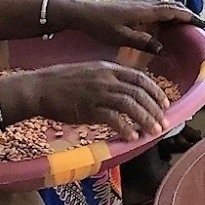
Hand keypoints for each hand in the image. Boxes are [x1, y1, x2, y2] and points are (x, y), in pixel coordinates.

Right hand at [8, 62, 174, 140]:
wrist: (39, 88)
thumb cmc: (62, 81)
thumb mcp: (90, 71)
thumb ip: (109, 78)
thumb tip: (127, 90)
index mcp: (108, 68)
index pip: (140, 78)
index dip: (155, 91)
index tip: (165, 103)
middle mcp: (106, 78)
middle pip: (139, 93)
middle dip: (155, 109)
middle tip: (164, 123)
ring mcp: (98, 93)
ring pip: (130, 105)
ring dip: (145, 119)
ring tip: (154, 132)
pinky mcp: (88, 108)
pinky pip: (113, 118)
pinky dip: (125, 128)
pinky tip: (132, 137)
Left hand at [56, 0, 201, 52]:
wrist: (81, 12)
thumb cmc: (99, 26)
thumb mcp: (120, 37)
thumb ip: (142, 42)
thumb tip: (161, 48)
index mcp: (144, 11)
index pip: (173, 11)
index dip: (188, 17)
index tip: (201, 24)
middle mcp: (144, 4)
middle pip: (171, 5)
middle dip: (186, 13)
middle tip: (197, 23)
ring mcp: (138, 2)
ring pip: (164, 4)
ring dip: (177, 11)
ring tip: (185, 21)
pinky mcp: (132, 4)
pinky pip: (156, 6)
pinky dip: (166, 11)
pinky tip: (163, 19)